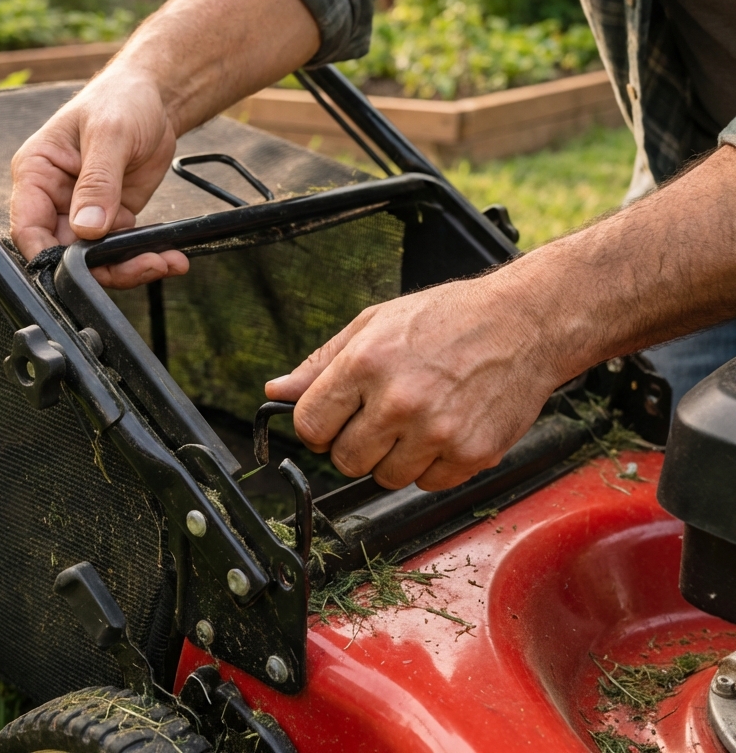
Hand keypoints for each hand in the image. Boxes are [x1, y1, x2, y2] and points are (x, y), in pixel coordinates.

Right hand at [10, 68, 189, 287]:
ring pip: (94, 258)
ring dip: (127, 267)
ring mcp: (83, 211)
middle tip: (141, 264)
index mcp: (37, 172)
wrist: (155, 99)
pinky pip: (120, 249)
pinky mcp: (112, 218)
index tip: (78, 269)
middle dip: (99, 267)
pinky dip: (144, 256)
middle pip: (63, 252)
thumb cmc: (120, 101)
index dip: (47, 255)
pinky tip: (170, 256)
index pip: (27, 227)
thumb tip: (87, 228)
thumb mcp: (109, 134)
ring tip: (163, 261)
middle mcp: (54, 197)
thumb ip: (97, 182)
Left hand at [264, 273, 560, 491]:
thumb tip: (277, 391)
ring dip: (392, 456)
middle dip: (353, 443)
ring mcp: (437, 433)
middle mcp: (399, 401)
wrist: (523, 323)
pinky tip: (444, 427)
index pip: (310, 426)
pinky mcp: (471, 455)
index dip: (317, 426)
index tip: (331, 419)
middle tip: (379, 415)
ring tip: (416, 417)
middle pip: (344, 461)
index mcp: (366, 363)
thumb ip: (321, 363)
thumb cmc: (448, 318)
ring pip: (385, 478)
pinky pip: (428, 484)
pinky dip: (431, 464)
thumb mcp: (375, 323)